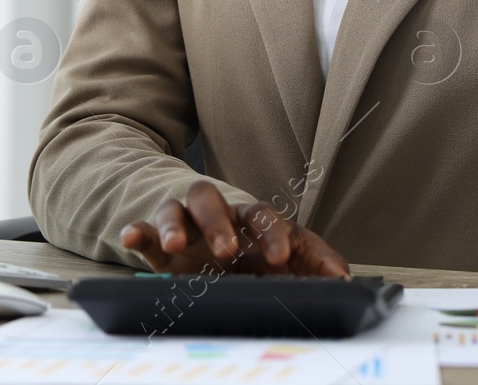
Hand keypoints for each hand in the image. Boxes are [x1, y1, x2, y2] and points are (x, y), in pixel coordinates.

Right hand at [120, 179, 348, 276]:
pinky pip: (144, 228)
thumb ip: (313, 264)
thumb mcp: (282, 259)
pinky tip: (131, 237)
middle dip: (220, 222)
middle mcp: (216, 214)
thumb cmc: (251, 252)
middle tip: (227, 250)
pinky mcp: (157, 239)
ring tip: (174, 246)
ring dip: (176, 224)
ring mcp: (184, 223)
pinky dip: (138, 231)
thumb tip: (346, 280)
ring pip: (177, 207)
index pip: (263, 215)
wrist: (206, 242)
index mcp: (249, 219)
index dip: (272, 233)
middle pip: (214, 198)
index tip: (280, 258)